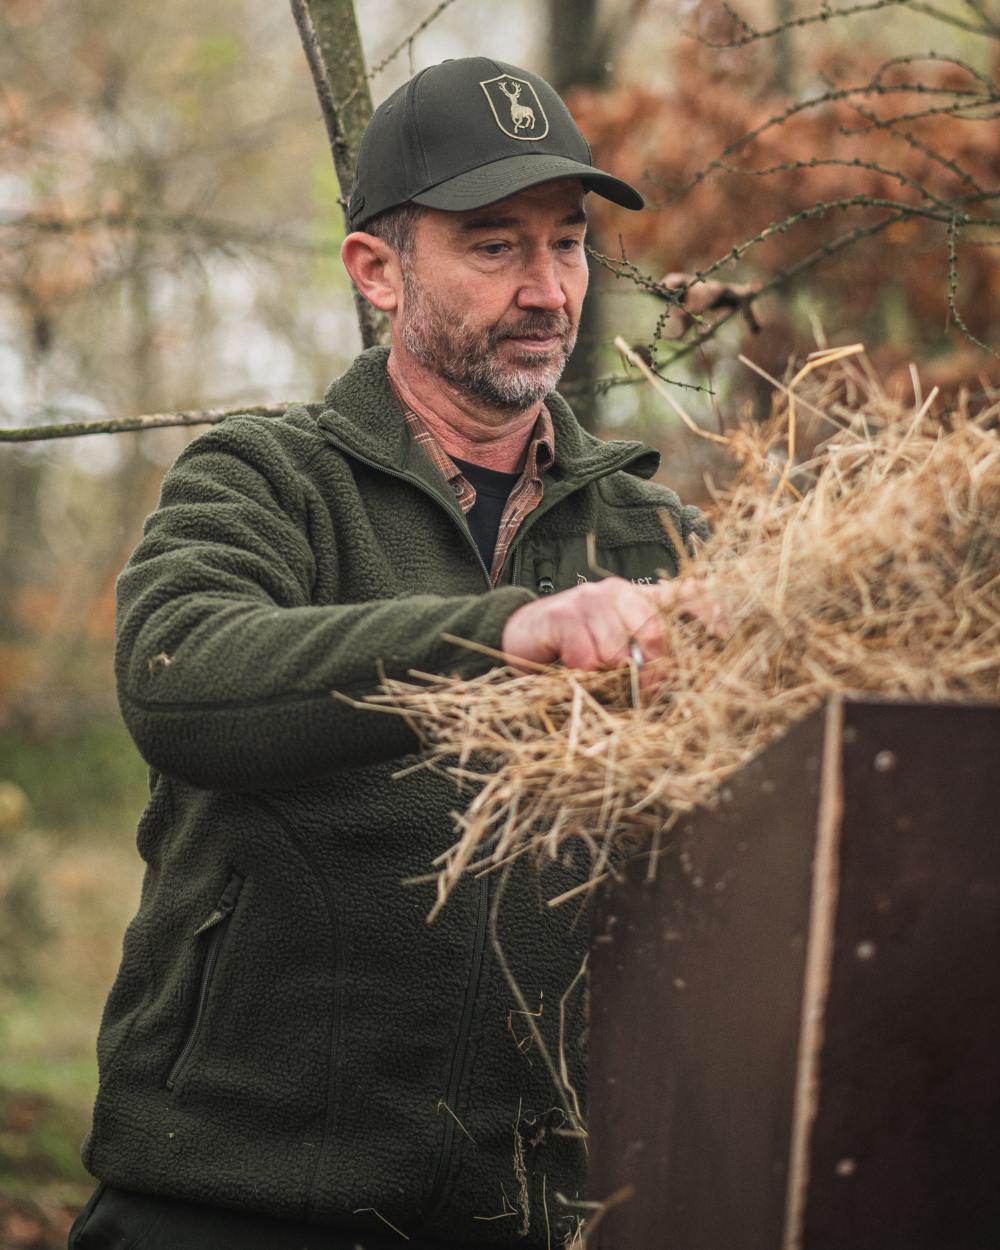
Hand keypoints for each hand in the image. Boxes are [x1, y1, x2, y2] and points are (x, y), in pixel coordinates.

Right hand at [500, 576, 725, 671]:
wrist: (521, 635)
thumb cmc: (575, 646)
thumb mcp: (614, 647)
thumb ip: (643, 656)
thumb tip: (674, 685)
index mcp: (639, 598)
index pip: (684, 592)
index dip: (709, 610)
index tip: (723, 635)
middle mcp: (619, 592)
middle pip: (655, 630)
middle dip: (654, 672)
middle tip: (644, 694)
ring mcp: (589, 600)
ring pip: (617, 652)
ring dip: (608, 678)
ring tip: (594, 680)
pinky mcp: (563, 616)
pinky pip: (586, 658)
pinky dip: (582, 676)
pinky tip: (571, 672)